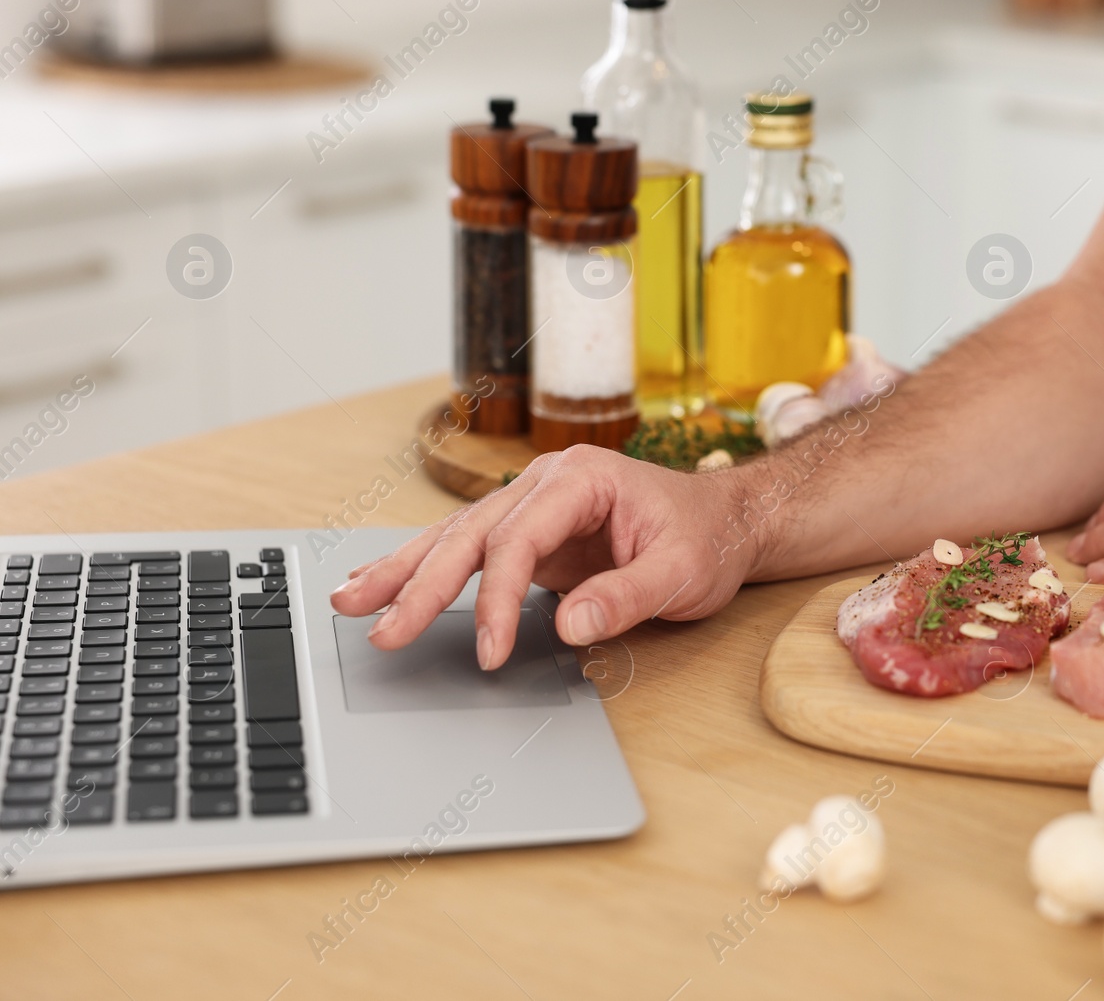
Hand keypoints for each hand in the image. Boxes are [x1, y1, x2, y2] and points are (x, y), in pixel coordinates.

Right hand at [329, 446, 758, 669]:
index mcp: (582, 479)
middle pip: (469, 534)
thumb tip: (568, 625)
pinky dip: (426, 571)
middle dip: (420, 585)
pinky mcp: (530, 533)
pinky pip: (470, 552)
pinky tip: (384, 588)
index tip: (488, 651)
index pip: (518, 540)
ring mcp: (534, 505)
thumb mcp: (682, 572)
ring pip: (455, 538)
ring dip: (403, 572)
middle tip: (382, 631)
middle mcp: (547, 483)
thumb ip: (626, 597)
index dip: (495, 599)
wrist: (727, 522)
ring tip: (349, 602)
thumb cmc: (707, 539)